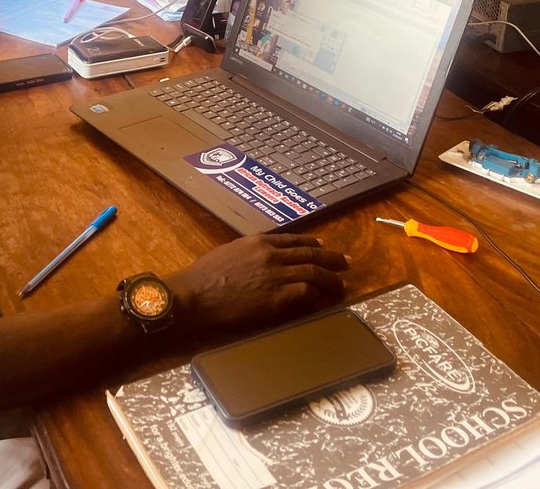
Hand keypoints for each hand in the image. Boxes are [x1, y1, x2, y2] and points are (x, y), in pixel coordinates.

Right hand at [166, 234, 348, 333]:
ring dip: (331, 278)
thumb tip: (255, 263)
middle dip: (330, 258)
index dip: (310, 243)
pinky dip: (319, 295)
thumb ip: (246, 255)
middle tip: (345, 262)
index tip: (321, 246)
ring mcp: (277, 275)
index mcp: (257, 242)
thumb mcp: (226, 254)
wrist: (194, 297)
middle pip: (309, 254)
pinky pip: (307, 293)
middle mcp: (271, 254)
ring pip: (313, 272)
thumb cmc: (201, 279)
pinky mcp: (279, 297)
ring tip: (342, 284)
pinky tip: (326, 299)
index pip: (292, 240)